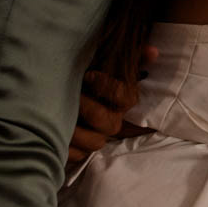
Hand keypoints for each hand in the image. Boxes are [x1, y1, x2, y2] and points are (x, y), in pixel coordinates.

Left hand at [65, 47, 155, 165]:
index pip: (125, 97)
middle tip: (73, 96)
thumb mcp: (105, 63)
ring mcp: (97, 138)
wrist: (64, 95)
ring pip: (95, 142)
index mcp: (123, 102)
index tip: (87, 75)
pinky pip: (77, 155)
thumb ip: (130, 58)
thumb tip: (153, 51)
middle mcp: (113, 121)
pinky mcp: (80, 151)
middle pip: (109, 123)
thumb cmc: (86, 78)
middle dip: (89, 108)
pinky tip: (54, 130)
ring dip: (76, 129)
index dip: (106, 87)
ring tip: (59, 115)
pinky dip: (67, 146)